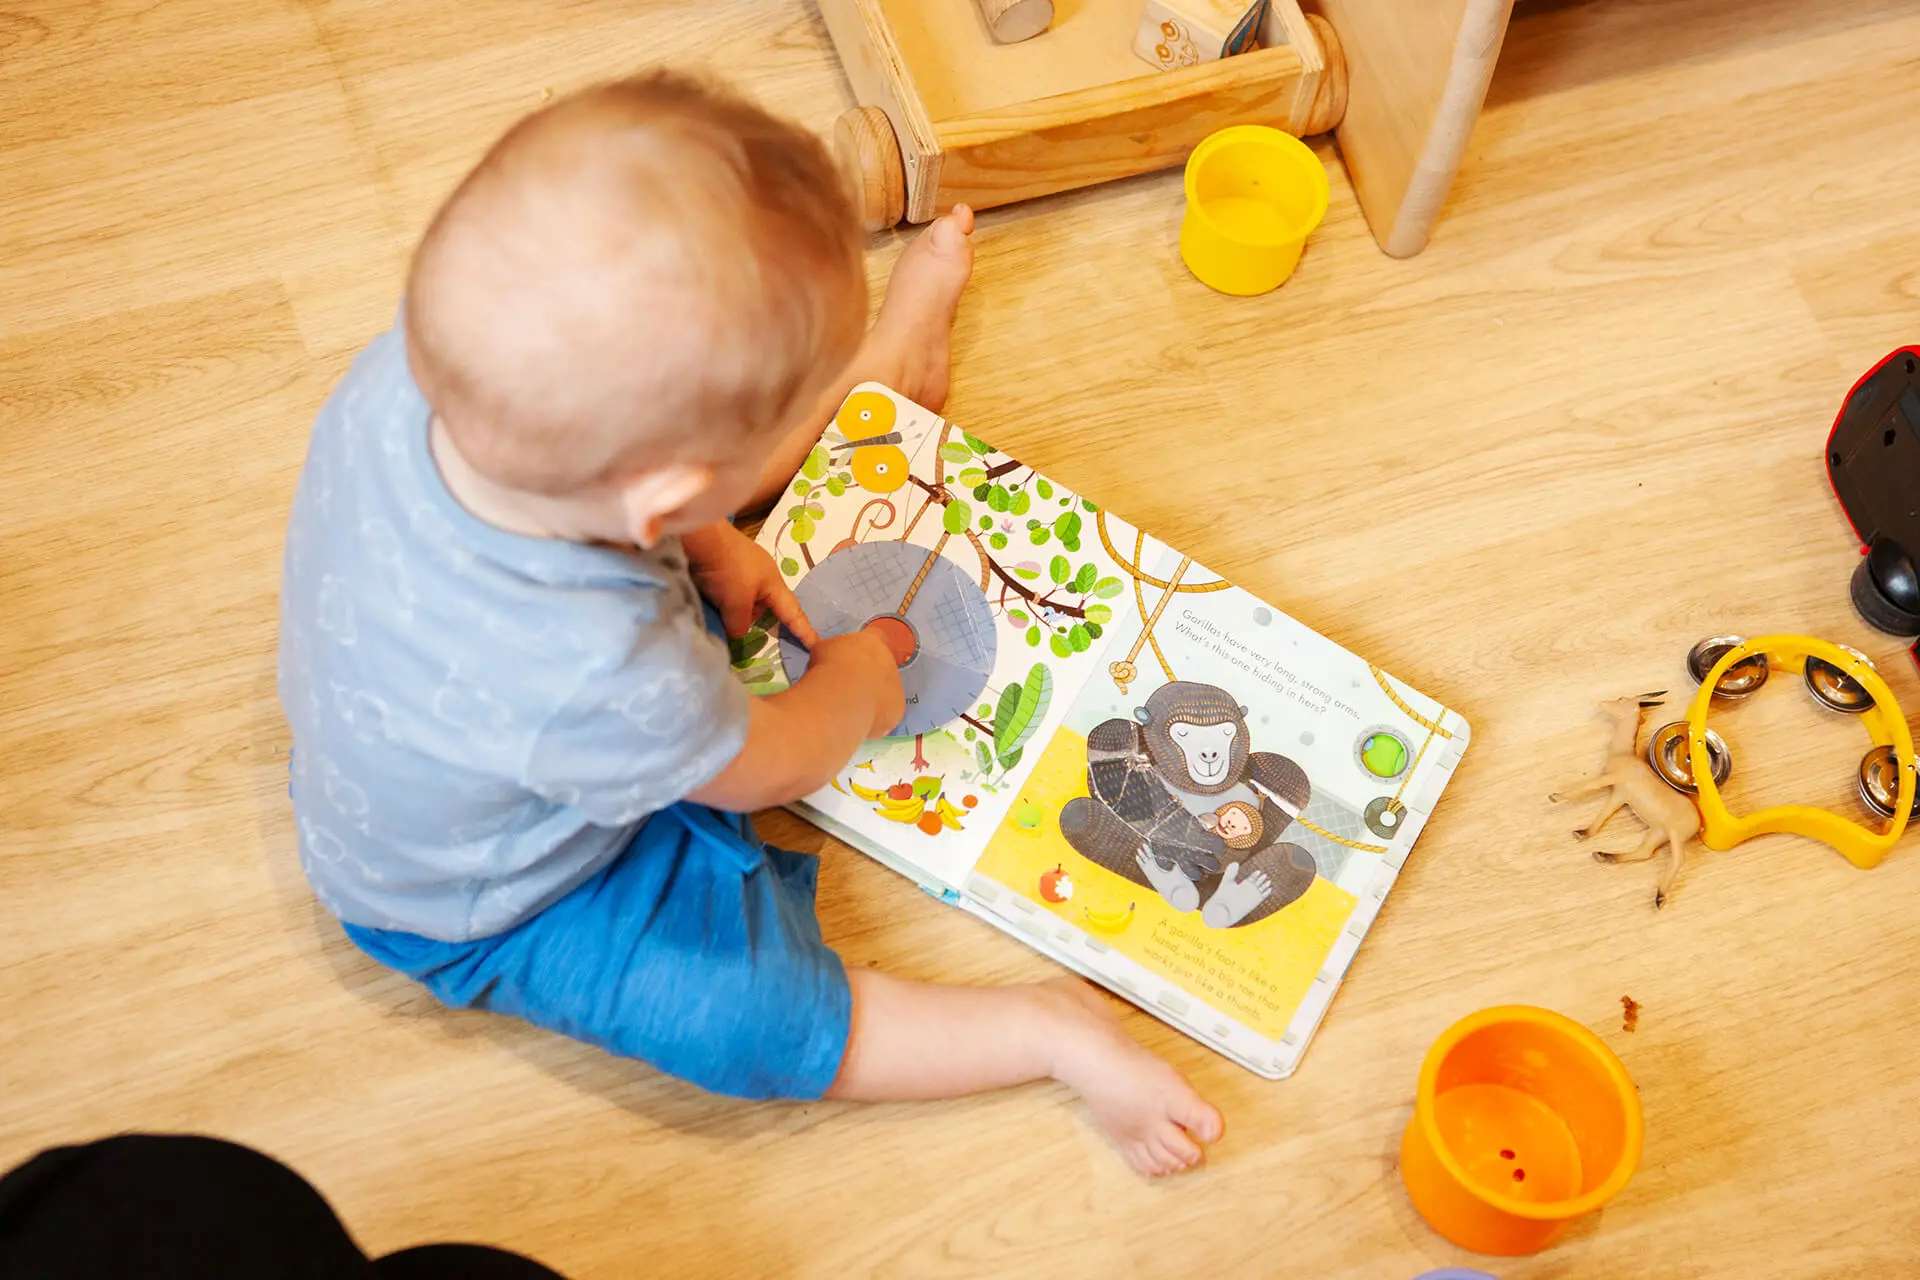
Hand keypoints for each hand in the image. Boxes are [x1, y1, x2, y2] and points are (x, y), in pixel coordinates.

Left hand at [682, 522, 815, 645]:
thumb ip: (740, 625)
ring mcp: (741, 569)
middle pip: (763, 607)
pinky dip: (719, 601)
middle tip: (735, 626)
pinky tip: (708, 603)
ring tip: (717, 612)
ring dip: (731, 610)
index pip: (792, 611)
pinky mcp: (721, 566)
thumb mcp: (737, 603)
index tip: (816, 644)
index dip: (804, 629)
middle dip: (752, 619)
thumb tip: (738, 633)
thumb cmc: (728, 569)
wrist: (699, 538)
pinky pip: (725, 592)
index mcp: (774, 582)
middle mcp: (761, 575)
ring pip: (742, 601)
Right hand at [810, 629, 904, 737]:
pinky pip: (886, 713)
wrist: (842, 696)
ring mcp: (897, 686)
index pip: (875, 637)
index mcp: (873, 641)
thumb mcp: (823, 649)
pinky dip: (874, 716)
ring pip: (887, 691)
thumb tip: (829, 656)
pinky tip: (858, 719)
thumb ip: (833, 651)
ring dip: (873, 696)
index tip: (851, 658)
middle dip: (868, 675)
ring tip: (851, 706)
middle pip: (883, 666)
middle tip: (849, 685)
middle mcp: (890, 661)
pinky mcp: (897, 710)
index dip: (863, 650)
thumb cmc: (829, 668)